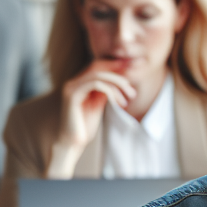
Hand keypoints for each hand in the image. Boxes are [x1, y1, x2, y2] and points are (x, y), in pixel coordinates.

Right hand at [46, 60, 136, 178]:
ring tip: (131, 96)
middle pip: (98, 66)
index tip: (132, 67)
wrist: (72, 142)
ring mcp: (71, 87)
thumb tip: (119, 82)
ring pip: (98, 74)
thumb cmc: (85, 127)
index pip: (97, 67)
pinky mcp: (72, 95)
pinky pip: (95, 85)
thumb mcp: (98, 105)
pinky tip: (119, 102)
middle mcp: (73, 82)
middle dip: (118, 68)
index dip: (114, 65)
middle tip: (134, 78)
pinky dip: (110, 90)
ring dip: (118, 83)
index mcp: (80, 84)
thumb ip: (105, 92)